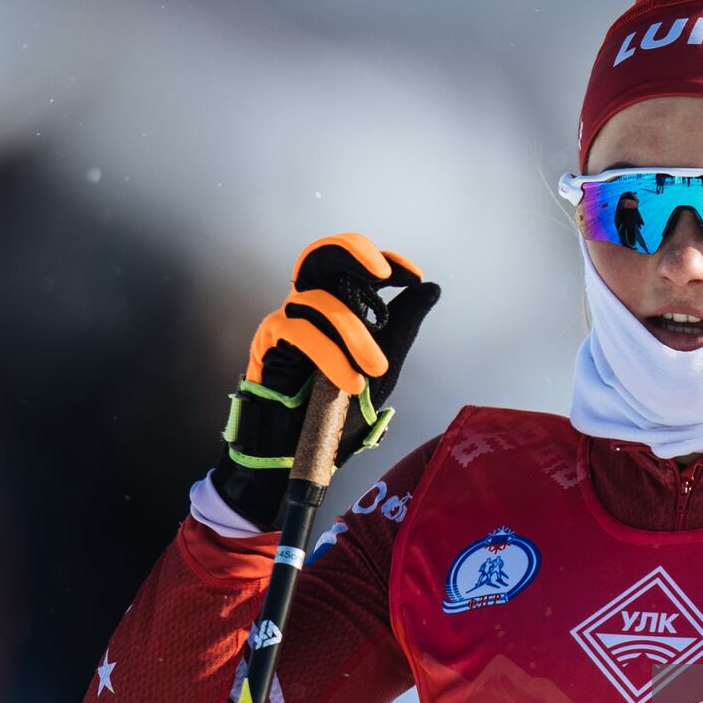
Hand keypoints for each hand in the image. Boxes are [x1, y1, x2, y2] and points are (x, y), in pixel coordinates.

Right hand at [212, 233, 440, 528]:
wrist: (303, 449)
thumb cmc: (339, 407)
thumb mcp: (383, 364)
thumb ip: (403, 324)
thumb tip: (432, 287)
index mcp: (340, 305)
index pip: (357, 266)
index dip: (385, 261)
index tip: (413, 276)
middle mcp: (312, 304)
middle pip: (323, 255)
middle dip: (353, 254)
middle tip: (381, 274)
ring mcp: (289, 318)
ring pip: (320, 300)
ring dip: (354, 334)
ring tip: (377, 370)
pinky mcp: (269, 339)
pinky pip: (299, 331)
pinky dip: (329, 355)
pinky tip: (350, 381)